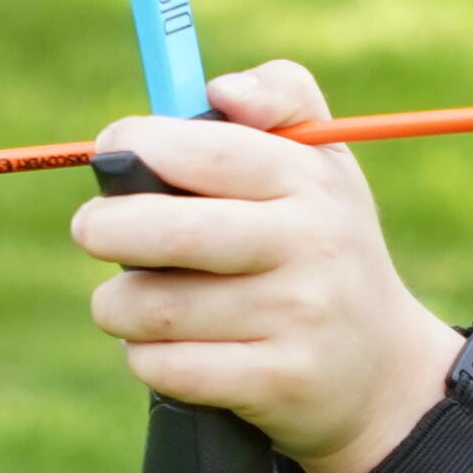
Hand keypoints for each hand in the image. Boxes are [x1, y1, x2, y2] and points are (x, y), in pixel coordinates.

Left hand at [71, 59, 465, 472]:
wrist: (381, 372)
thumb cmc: (323, 246)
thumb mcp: (323, 162)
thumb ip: (279, 95)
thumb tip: (222, 90)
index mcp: (308, 181)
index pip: (208, 153)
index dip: (140, 145)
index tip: (113, 150)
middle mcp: (310, 246)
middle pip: (173, 232)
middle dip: (107, 229)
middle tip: (91, 230)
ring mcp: (297, 318)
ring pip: (156, 308)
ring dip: (118, 304)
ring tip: (127, 301)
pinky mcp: (277, 383)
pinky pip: (169, 367)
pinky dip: (145, 357)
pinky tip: (161, 348)